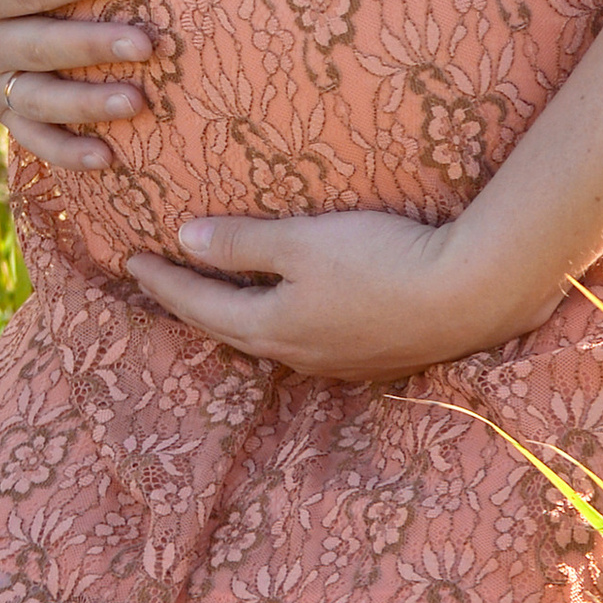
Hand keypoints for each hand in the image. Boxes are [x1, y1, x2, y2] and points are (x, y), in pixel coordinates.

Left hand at [124, 208, 555, 382]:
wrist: (473, 293)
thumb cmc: (382, 260)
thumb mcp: (302, 241)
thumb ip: (242, 242)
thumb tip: (184, 240)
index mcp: (273, 327)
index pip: (199, 305)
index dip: (163, 282)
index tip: (130, 260)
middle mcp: (300, 356)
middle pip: (230, 329)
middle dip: (193, 304)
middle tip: (164, 282)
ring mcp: (341, 362)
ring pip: (272, 338)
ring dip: (241, 315)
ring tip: (224, 295)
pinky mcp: (377, 356)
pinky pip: (311, 340)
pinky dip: (285, 320)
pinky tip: (299, 308)